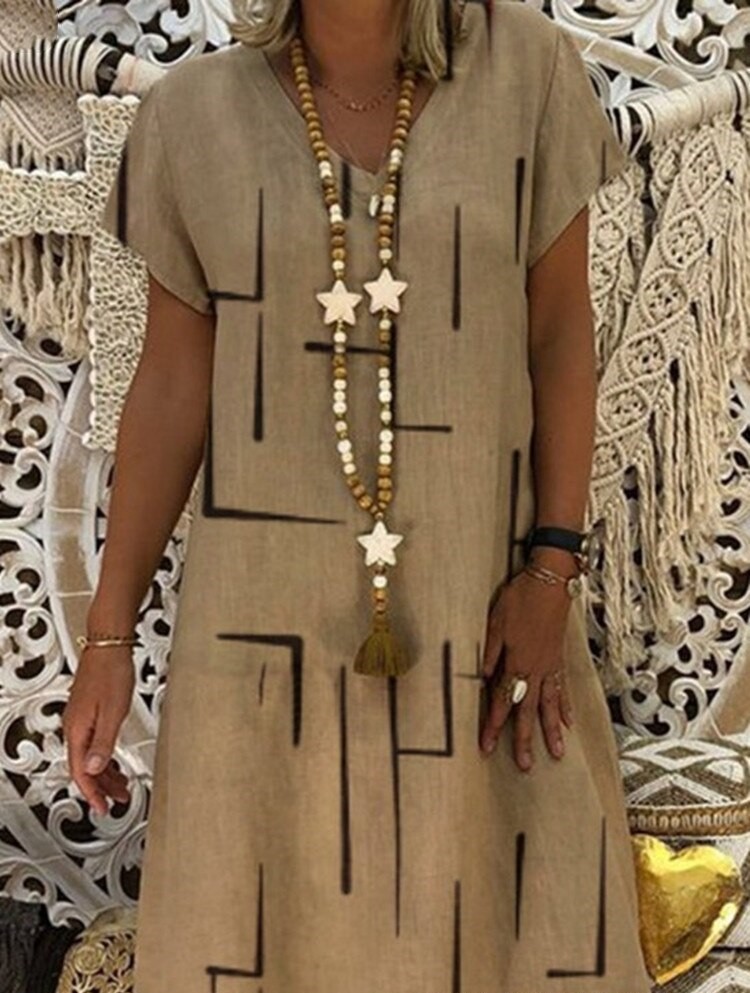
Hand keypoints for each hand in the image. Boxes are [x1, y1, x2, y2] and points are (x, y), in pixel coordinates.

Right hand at [61, 647, 134, 815]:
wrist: (109, 647)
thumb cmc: (111, 673)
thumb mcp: (113, 713)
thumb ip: (103, 743)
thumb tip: (93, 769)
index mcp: (77, 730)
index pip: (80, 771)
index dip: (92, 793)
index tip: (102, 807)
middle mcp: (75, 726)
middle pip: (84, 767)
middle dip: (101, 786)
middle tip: (118, 798)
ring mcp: (81, 719)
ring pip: (89, 755)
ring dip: (105, 772)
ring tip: (121, 784)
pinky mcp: (89, 712)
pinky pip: (93, 743)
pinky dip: (104, 756)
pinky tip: (114, 760)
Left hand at [479, 567, 573, 769]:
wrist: (550, 581)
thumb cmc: (520, 598)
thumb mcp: (495, 622)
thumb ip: (490, 653)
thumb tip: (481, 679)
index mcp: (517, 662)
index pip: (503, 701)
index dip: (494, 725)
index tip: (487, 747)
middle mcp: (536, 670)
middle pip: (529, 711)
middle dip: (525, 739)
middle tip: (525, 766)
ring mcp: (551, 666)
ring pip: (551, 705)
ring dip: (552, 731)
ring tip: (556, 754)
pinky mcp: (560, 659)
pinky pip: (563, 689)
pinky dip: (565, 707)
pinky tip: (568, 723)